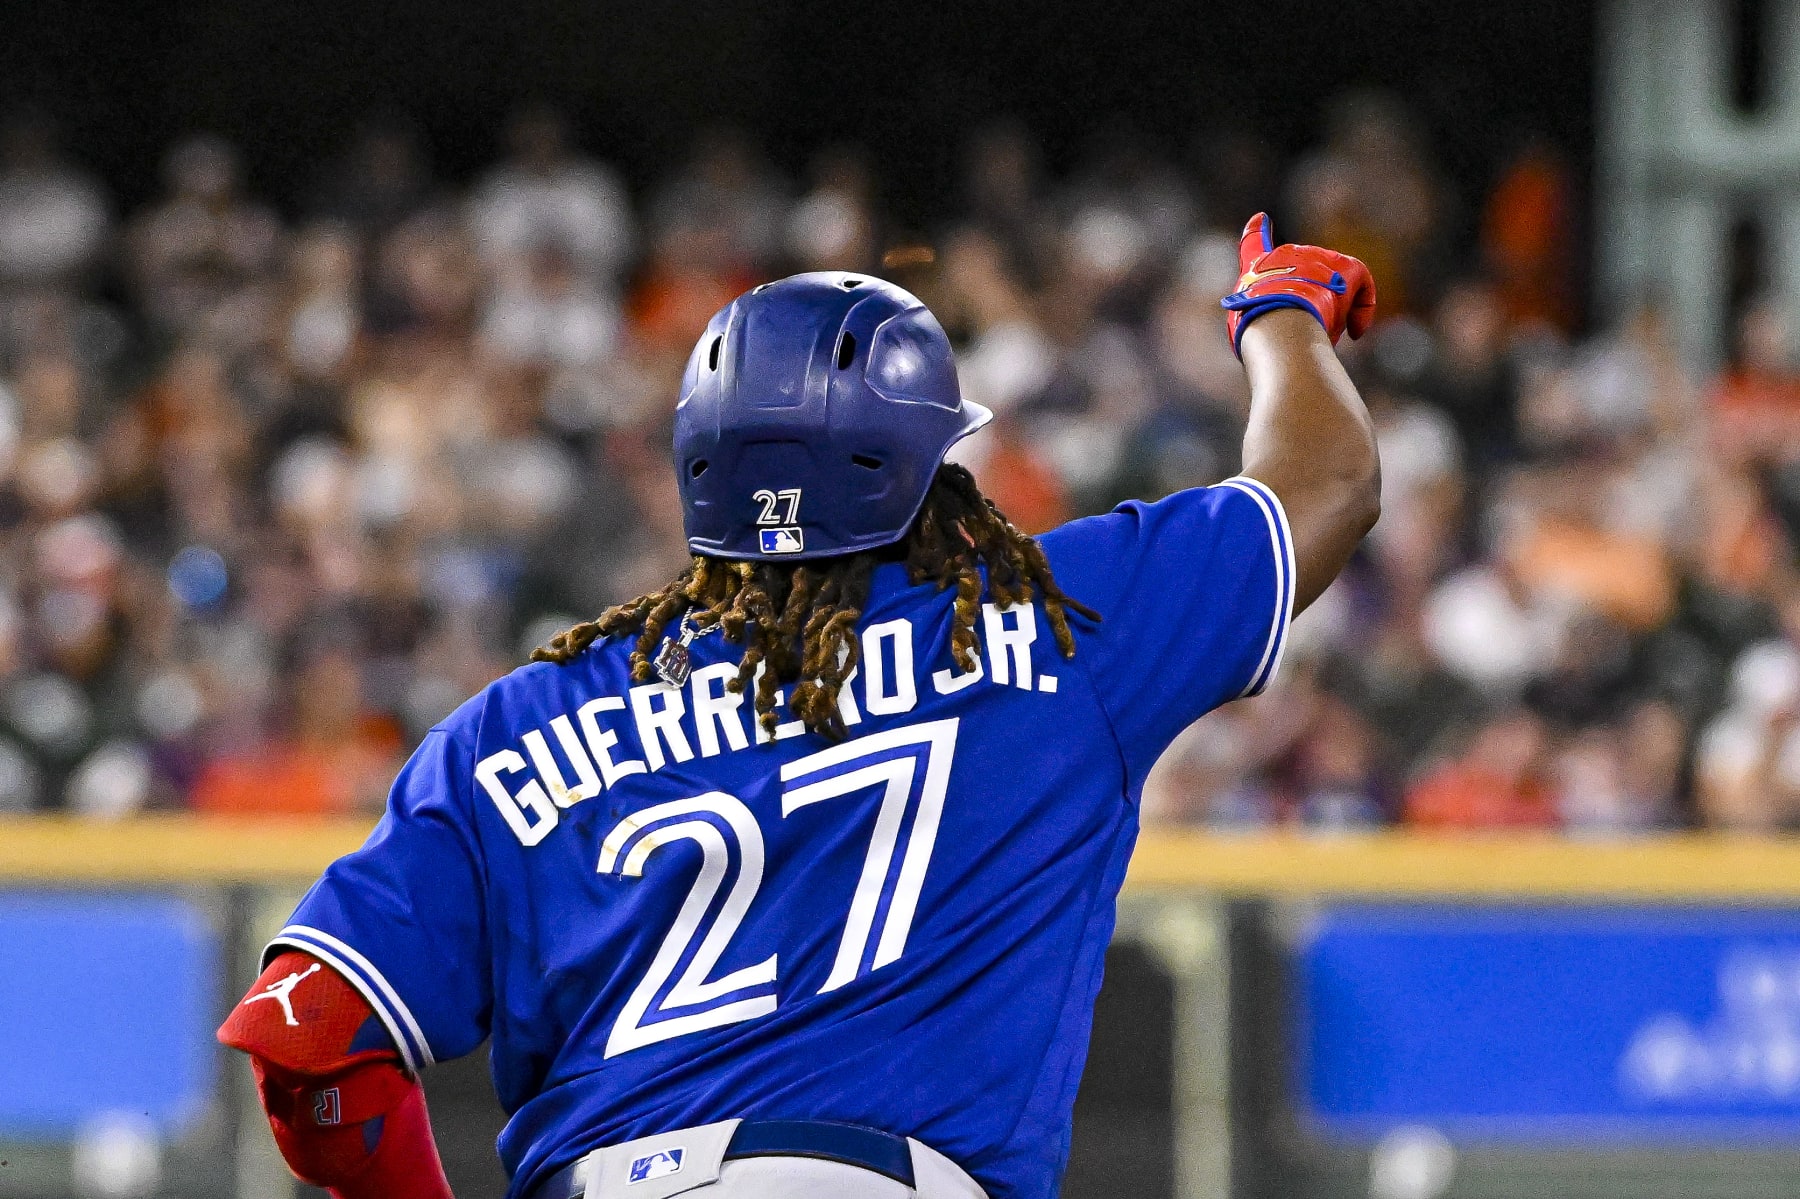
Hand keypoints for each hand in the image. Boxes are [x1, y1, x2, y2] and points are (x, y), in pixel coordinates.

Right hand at [1220, 212, 1375, 356]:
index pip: (1254, 245)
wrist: (1278, 326)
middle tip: (1309, 329)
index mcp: (1257, 269)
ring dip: (1331, 309)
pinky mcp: (1347, 268)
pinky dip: (1361, 309)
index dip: (1256, 231)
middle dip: (1308, 299)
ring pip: (1332, 284)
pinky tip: (1355, 331)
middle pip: (1303, 274)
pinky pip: (1361, 285)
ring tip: (1324, 333)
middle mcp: (1286, 254)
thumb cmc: (1259, 336)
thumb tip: (1286, 327)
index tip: (1260, 219)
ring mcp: (1317, 257)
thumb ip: (1263, 317)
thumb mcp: (1248, 324)